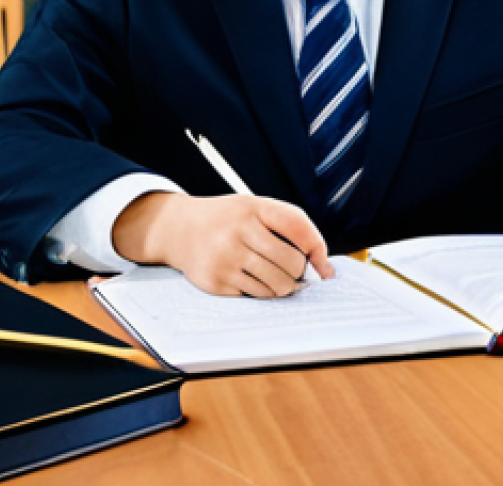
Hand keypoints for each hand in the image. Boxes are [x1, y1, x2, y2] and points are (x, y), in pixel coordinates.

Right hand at [111, 192, 334, 297]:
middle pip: (291, 262)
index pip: (297, 226)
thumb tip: (322, 266)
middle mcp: (238, 231)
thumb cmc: (227, 219)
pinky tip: (255, 281)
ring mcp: (225, 258)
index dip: (317, 247)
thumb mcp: (253, 207)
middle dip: (299, 272)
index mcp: (252, 207)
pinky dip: (263, 292)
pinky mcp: (216, 281)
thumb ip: (286, 225)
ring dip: (285, 287)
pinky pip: (256, 296)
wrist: (178, 228)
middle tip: (295, 272)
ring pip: (276, 285)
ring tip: (280, 279)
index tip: (324, 265)